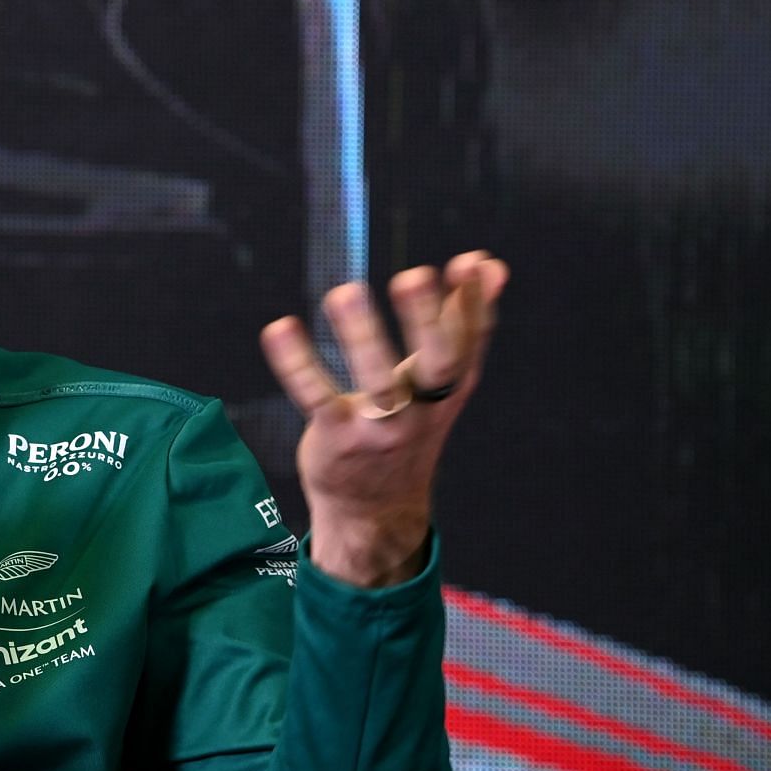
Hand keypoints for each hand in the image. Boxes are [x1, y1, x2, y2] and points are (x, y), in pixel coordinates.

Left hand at [260, 251, 509, 586]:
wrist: (375, 508)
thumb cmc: (408, 425)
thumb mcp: (442, 380)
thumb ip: (462, 321)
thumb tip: (490, 263)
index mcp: (450, 387)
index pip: (469, 342)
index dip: (472, 303)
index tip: (470, 262)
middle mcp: (423, 408)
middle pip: (436, 364)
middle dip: (428, 321)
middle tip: (413, 276)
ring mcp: (382, 426)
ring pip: (378, 382)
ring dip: (362, 337)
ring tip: (345, 292)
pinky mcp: (339, 437)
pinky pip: (318, 398)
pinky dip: (297, 364)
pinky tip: (280, 328)